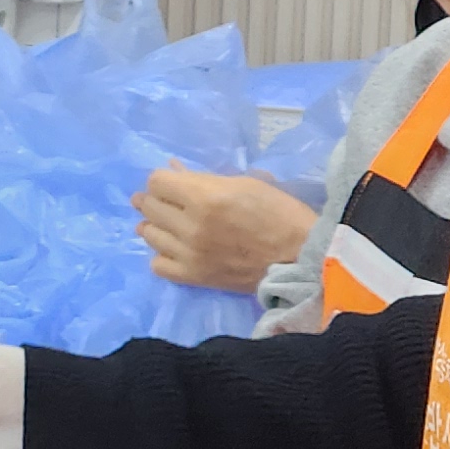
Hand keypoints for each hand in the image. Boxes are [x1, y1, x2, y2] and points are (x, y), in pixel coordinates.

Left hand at [132, 166, 318, 292]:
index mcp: (204, 198)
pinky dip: (161, 255)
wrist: (299, 257)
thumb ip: (204, 179)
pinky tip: (173, 249)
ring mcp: (189, 254)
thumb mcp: (244, 183)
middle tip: (164, 200)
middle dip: (154, 199)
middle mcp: (190, 226)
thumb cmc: (278, 213)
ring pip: (149, 235)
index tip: (172, 181)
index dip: (163, 178)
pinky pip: (158, 265)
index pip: (157, 182)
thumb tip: (173, 170)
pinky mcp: (195, 278)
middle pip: (149, 206)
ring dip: (155, 225)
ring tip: (166, 223)